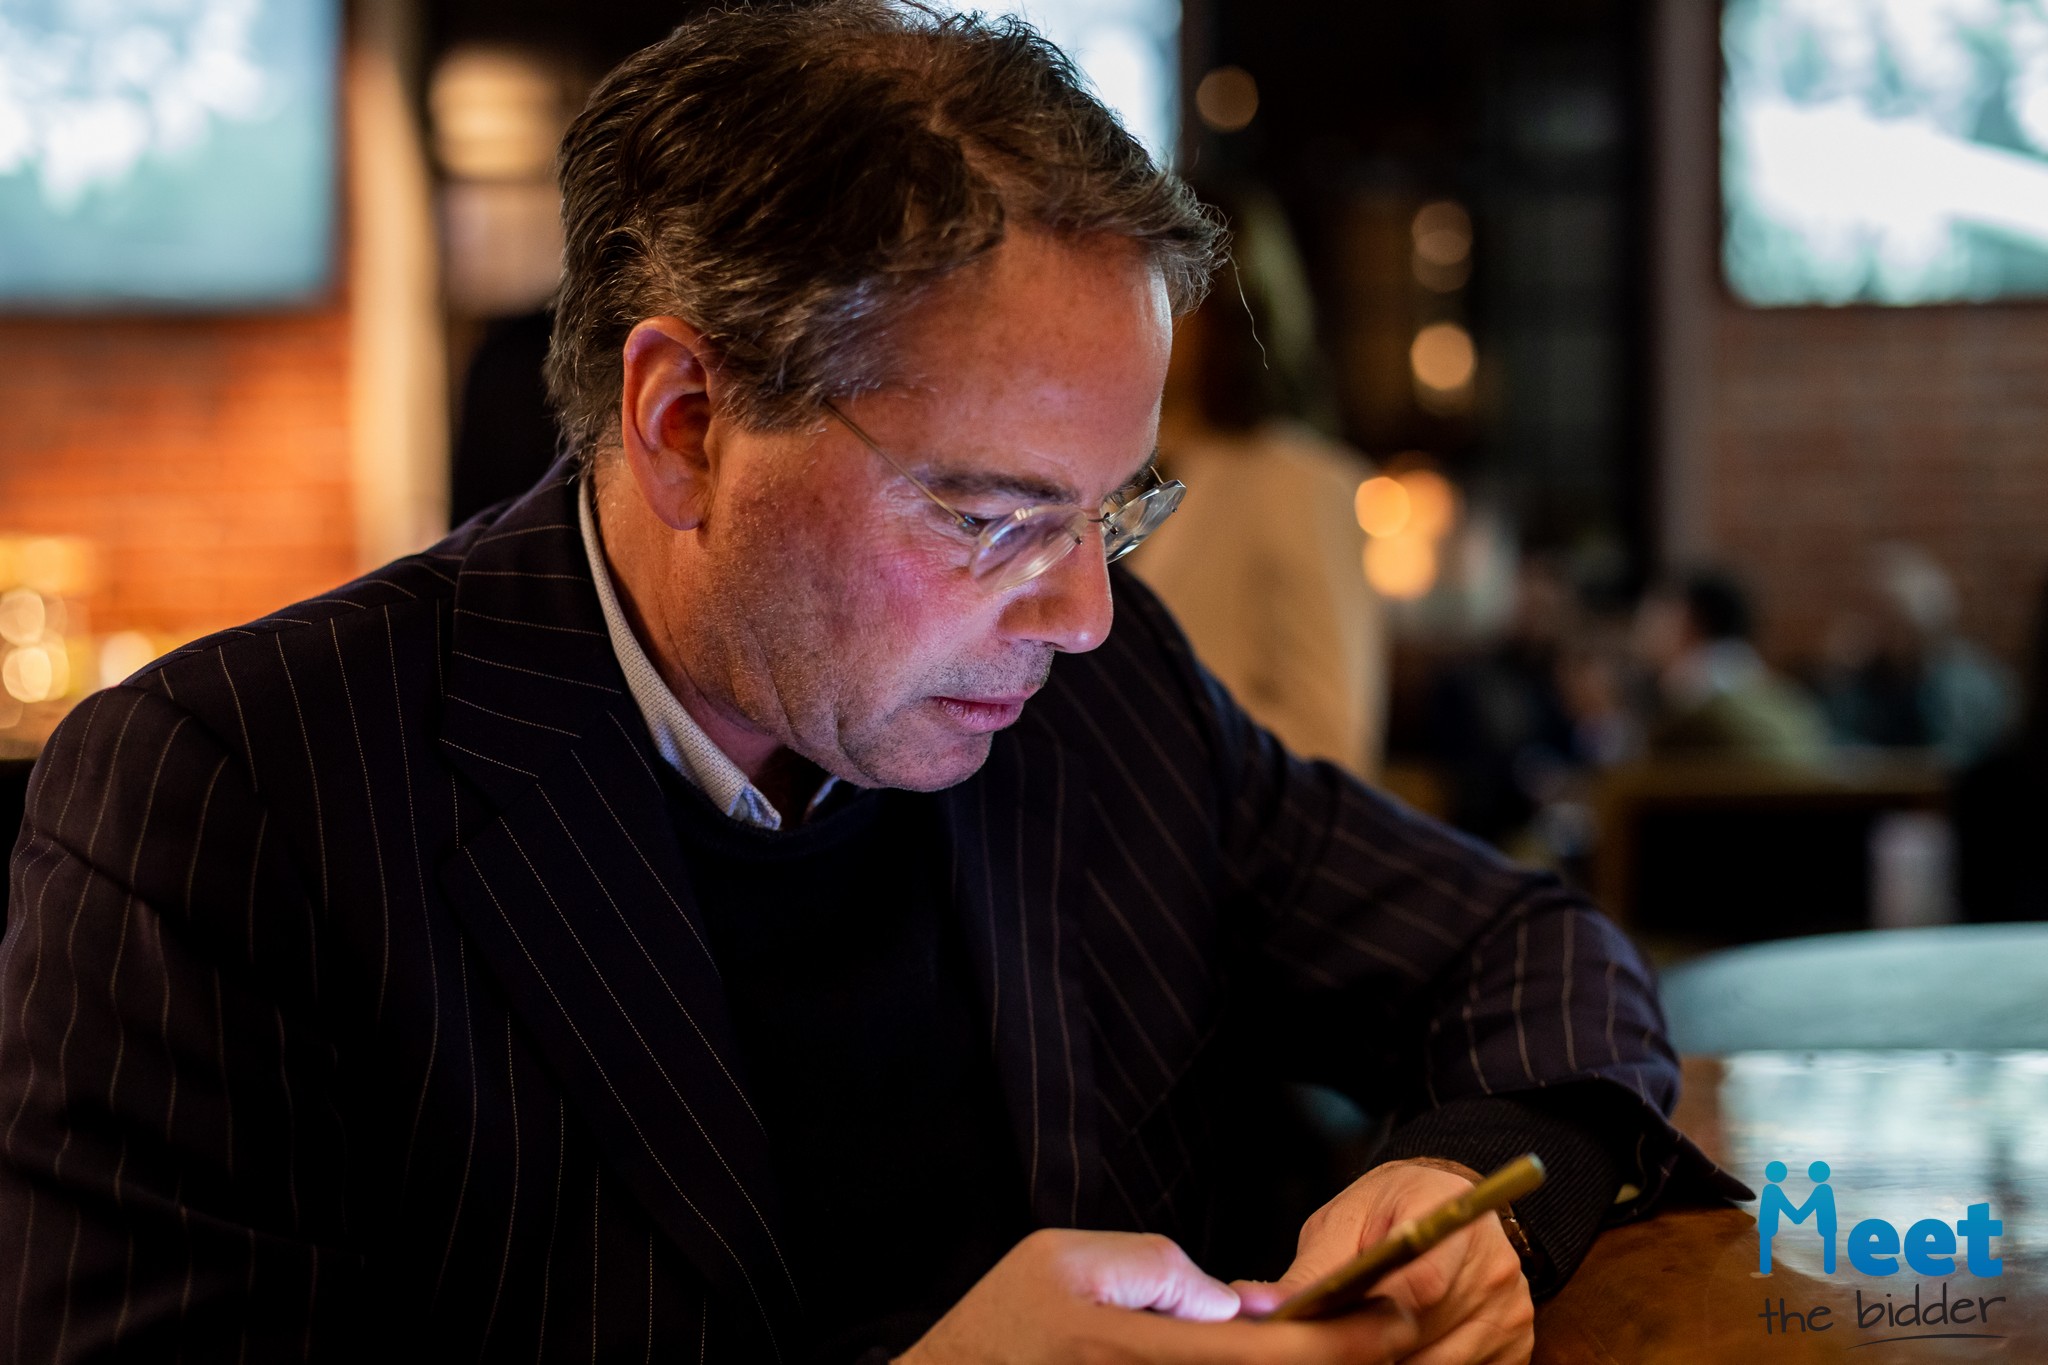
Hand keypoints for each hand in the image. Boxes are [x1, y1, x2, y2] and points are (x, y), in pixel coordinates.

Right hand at [897, 1227, 1418, 1364]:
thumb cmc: (1000, 1327)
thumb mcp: (1063, 1260)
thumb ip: (1155, 1266)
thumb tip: (1231, 1302)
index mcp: (1151, 1356)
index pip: (1283, 1357)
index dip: (1353, 1337)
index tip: (1395, 1312)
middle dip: (1344, 1359)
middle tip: (1384, 1325)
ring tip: (1335, 1340)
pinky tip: (1264, 1353)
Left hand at [1232, 1161, 1533, 1364]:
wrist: (1449, 1206)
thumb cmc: (1392, 1209)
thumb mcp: (1345, 1221)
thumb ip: (1311, 1270)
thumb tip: (1257, 1308)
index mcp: (1451, 1217)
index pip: (1420, 1284)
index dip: (1368, 1319)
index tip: (1328, 1332)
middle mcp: (1493, 1269)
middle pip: (1421, 1336)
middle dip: (1365, 1349)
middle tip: (1328, 1344)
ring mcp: (1509, 1314)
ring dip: (1392, 1362)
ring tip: (1357, 1345)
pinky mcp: (1514, 1348)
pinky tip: (1396, 1351)